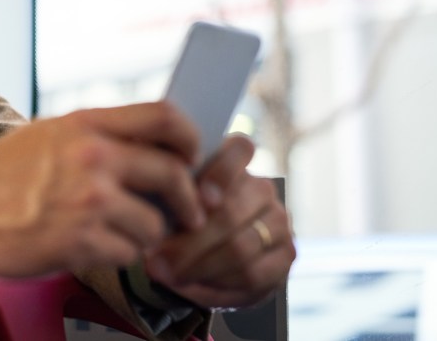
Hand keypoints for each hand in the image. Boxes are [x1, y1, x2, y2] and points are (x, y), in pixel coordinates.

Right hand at [0, 102, 206, 279]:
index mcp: (87, 124)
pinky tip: (92, 246)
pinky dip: (117, 256)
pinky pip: (129, 253)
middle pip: (175, 174)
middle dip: (188, 202)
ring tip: (116, 232)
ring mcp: (90, 200)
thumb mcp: (48, 135)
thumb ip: (96, 136)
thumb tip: (148, 146)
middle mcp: (94, 157)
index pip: (167, 117)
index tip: (194, 159)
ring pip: (155, 224)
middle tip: (187, 215)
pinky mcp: (82, 241)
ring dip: (144, 235)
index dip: (192, 139)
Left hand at [143, 135, 295, 308]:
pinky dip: (216, 285)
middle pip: (231, 214)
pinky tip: (189, 287)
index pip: (240, 149)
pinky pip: (252, 275)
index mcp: (236, 162)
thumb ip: (169, 193)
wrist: (203, 252)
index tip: (199, 198)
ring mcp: (279, 223)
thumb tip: (150, 208)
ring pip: (241, 248)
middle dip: (190, 242)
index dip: (221, 173)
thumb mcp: (172, 197)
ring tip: (166, 275)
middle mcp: (262, 189)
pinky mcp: (285, 256)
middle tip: (156, 260)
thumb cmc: (180, 215)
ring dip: (198, 267)